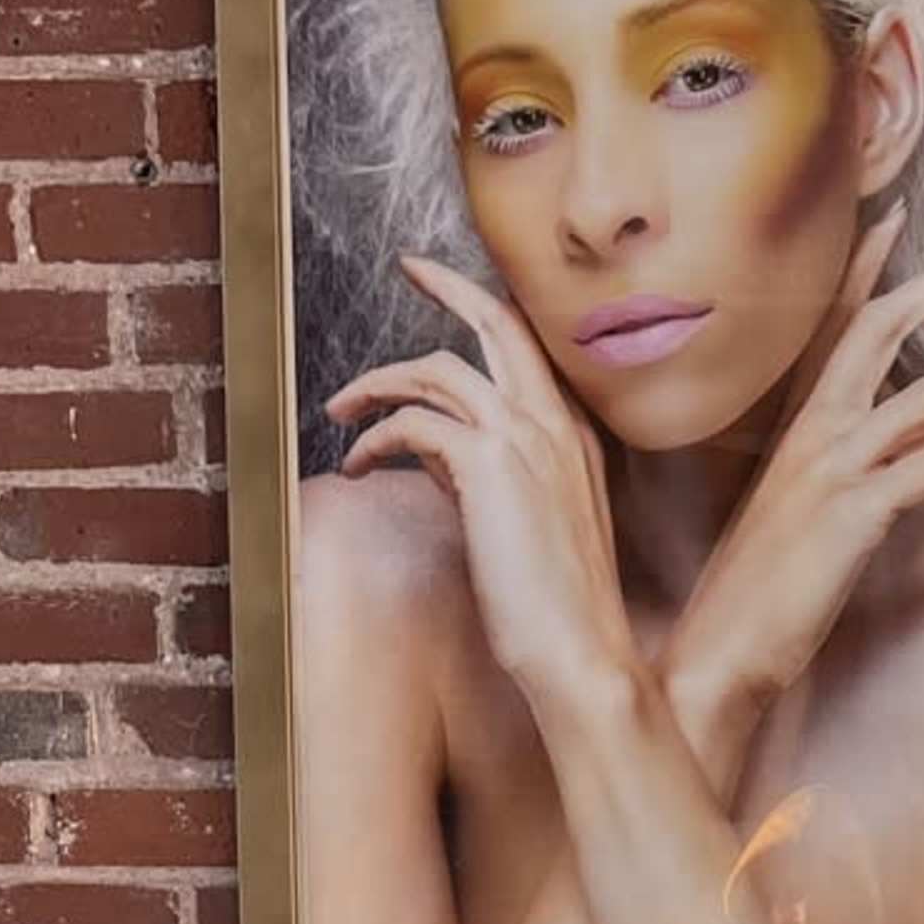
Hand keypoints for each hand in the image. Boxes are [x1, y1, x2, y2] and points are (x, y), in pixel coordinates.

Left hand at [329, 255, 641, 736]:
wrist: (582, 657)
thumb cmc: (558, 614)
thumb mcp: (528, 531)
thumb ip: (488, 481)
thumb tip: (435, 458)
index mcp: (576, 439)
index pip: (529, 353)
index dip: (489, 314)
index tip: (453, 295)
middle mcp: (557, 427)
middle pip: (499, 325)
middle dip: (451, 285)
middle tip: (411, 267)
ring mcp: (526, 441)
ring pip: (439, 369)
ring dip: (380, 380)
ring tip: (342, 407)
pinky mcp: (487, 466)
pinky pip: (414, 421)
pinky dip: (376, 436)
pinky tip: (356, 466)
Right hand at [659, 213, 923, 781]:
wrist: (717, 656)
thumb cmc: (755, 602)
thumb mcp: (793, 524)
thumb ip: (833, 481)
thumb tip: (886, 468)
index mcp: (794, 430)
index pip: (831, 325)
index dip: (864, 267)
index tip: (895, 217)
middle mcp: (810, 433)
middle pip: (878, 324)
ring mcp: (830, 468)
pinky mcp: (853, 511)